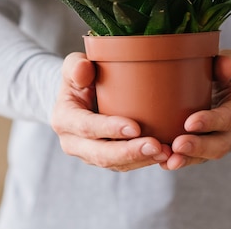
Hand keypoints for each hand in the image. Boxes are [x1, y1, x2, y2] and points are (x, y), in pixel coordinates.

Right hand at [50, 52, 169, 171]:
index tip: (136, 127)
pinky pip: (125, 165)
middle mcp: (73, 142)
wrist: (80, 95)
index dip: (109, 129)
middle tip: (157, 146)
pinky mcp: (105, 159)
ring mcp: (89, 154)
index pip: (86, 127)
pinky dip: (144, 161)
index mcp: (64, 118)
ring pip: (115, 164)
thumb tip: (83, 69)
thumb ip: (76, 65)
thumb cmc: (81, 76)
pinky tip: (164, 155)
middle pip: (101, 154)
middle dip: (129, 152)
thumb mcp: (74, 64)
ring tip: (166, 153)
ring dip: (141, 160)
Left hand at [161, 49, 230, 169]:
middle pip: (220, 144)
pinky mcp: (207, 150)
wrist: (225, 90)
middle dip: (199, 147)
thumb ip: (229, 61)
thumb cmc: (223, 72)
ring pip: (207, 157)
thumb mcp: (229, 62)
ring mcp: (222, 143)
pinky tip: (165, 163)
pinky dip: (182, 161)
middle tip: (177, 145)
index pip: (229, 117)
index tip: (190, 122)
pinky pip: (196, 160)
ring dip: (188, 159)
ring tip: (170, 161)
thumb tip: (224, 63)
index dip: (211, 121)